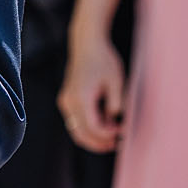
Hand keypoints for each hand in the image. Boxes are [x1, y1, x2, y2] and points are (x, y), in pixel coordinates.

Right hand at [59, 30, 124, 152]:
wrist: (87, 44)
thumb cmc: (104, 60)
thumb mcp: (116, 82)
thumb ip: (117, 104)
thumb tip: (117, 123)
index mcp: (81, 98)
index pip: (93, 128)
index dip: (108, 135)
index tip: (122, 132)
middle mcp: (69, 102)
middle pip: (81, 135)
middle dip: (99, 143)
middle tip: (117, 143)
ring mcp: (65, 101)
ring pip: (76, 131)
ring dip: (93, 138)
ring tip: (112, 136)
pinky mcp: (66, 100)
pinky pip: (75, 122)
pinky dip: (88, 128)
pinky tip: (104, 124)